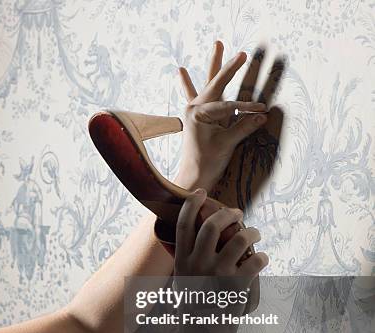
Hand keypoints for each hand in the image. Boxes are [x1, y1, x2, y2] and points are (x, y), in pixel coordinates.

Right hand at [172, 189, 268, 332]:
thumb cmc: (191, 310)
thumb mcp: (181, 282)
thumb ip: (187, 262)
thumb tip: (197, 243)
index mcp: (182, 260)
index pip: (184, 224)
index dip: (192, 204)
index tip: (201, 193)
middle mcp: (198, 263)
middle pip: (213, 226)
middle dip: (228, 214)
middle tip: (237, 213)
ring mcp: (217, 274)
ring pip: (239, 239)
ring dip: (252, 232)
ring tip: (255, 233)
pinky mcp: (236, 286)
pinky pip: (255, 261)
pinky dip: (262, 258)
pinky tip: (262, 260)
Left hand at [174, 41, 268, 190]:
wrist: (193, 177)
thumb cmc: (207, 162)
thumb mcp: (226, 145)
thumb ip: (243, 128)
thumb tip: (263, 116)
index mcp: (198, 114)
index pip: (228, 105)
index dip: (247, 108)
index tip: (262, 109)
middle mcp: (194, 108)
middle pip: (216, 83)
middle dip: (229, 67)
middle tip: (244, 53)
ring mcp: (195, 111)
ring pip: (207, 83)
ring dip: (214, 64)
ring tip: (217, 43)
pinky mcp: (197, 116)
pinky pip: (192, 95)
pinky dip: (187, 84)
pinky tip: (180, 71)